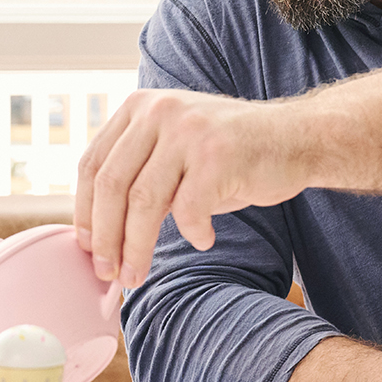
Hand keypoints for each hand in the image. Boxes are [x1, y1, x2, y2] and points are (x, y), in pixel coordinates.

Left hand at [75, 88, 307, 287]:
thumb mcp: (175, 149)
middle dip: (106, 238)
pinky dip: (193, 233)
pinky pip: (188, 209)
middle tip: (108, 272)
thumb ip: (140, 173)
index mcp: (140, 106)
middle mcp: (159, 111)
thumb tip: (100, 233)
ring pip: (143, 202)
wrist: (297, 137)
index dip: (84, 211)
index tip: (87, 247)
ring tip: (137, 274)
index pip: (93, 163)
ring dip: (136, 248)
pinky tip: (205, 239)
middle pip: (111, 185)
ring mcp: (189, 130)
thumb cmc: (233, 154)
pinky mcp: (218, 155)